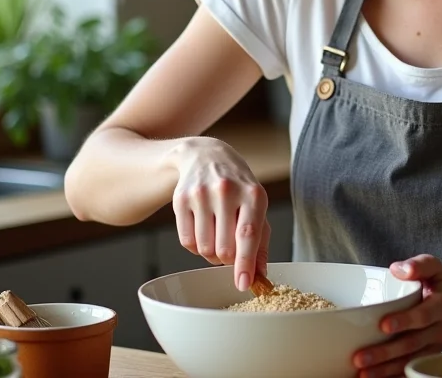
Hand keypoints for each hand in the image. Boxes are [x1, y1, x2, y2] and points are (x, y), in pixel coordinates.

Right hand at [170, 137, 269, 291]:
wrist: (206, 156)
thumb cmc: (238, 186)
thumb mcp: (256, 205)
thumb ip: (260, 242)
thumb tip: (260, 276)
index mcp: (253, 194)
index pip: (248, 234)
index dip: (245, 263)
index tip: (243, 284)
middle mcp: (227, 191)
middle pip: (224, 249)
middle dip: (228, 259)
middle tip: (230, 249)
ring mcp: (202, 194)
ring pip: (204, 249)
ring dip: (211, 254)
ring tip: (217, 236)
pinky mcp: (181, 199)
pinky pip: (186, 242)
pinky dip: (195, 245)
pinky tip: (203, 229)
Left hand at [353, 255, 441, 377]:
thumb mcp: (435, 267)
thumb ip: (419, 264)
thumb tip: (397, 269)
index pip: (423, 315)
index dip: (405, 321)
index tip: (383, 325)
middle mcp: (440, 329)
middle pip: (412, 344)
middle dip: (386, 353)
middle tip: (360, 357)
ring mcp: (434, 347)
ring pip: (410, 361)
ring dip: (385, 370)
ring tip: (362, 373)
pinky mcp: (428, 359)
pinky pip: (411, 370)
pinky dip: (394, 376)